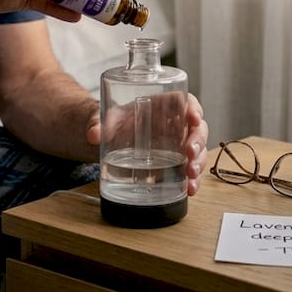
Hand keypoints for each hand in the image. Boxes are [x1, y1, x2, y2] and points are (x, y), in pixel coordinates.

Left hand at [85, 93, 209, 195]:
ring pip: (198, 151)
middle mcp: (175, 125)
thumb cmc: (114, 122)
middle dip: (197, 141)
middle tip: (190, 153)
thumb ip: (98, 122)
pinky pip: (190, 170)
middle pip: (197, 129)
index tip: (194, 118)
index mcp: (163, 106)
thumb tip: (93, 133)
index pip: (185, 101)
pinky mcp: (175, 164)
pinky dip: (193, 180)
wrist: (109, 140)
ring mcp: (178, 145)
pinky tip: (190, 189)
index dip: (194, 109)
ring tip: (191, 175)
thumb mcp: (106, 119)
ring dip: (199, 163)